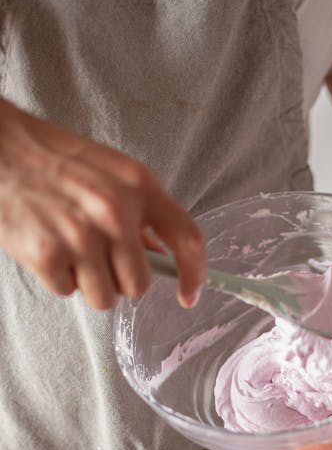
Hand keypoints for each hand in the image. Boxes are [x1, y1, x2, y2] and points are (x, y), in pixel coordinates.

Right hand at [0, 99, 205, 308]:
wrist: (2, 151)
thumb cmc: (58, 161)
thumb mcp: (113, 174)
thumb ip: (142, 213)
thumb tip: (162, 255)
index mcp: (139, 187)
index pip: (186, 237)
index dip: (195, 273)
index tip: (191, 295)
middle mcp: (115, 212)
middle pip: (140, 285)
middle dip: (122, 280)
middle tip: (101, 257)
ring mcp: (81, 236)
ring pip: (105, 298)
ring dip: (90, 284)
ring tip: (73, 250)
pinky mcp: (47, 255)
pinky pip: (68, 292)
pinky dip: (60, 278)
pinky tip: (51, 247)